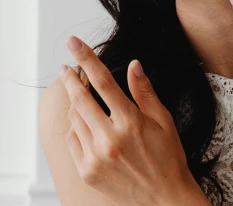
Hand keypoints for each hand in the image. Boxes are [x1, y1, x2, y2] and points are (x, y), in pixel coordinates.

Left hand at [59, 35, 207, 205]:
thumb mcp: (164, 122)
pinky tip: (85, 124)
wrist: (165, 201)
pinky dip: (75, 127)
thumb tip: (133, 64)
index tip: (73, 42)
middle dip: (70, 78)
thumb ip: (145, 92)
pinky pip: (72, 139)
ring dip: (75, 103)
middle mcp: (109, 140)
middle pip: (80, 98)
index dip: (86, 58)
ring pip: (74, 118)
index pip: (103, 82)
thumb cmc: (168, 159)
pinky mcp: (87, 171)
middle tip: (65, 67)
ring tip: (82, 98)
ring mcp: (95, 157)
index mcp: (130, 123)